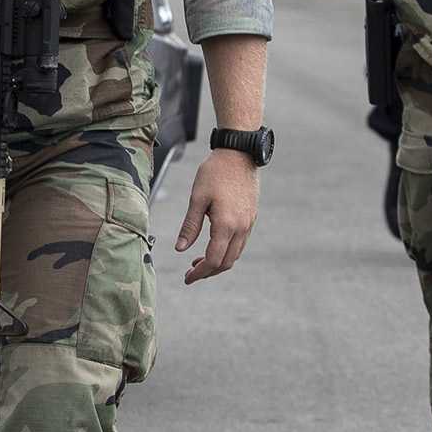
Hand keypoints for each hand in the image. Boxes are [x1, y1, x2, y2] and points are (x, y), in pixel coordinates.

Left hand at [174, 149, 258, 283]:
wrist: (239, 154)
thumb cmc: (215, 172)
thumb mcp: (197, 198)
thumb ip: (190, 226)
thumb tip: (180, 249)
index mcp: (226, 225)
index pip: (213, 259)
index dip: (199, 272)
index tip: (187, 278)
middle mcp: (241, 228)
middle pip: (227, 262)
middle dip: (208, 272)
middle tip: (190, 273)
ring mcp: (248, 223)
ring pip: (235, 254)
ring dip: (218, 263)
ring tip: (198, 262)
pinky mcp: (251, 217)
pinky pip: (240, 243)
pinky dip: (227, 251)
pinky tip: (214, 246)